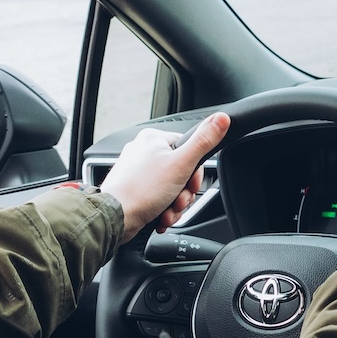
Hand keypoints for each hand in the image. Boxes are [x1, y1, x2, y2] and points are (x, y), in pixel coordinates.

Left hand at [101, 112, 229, 243]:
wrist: (114, 219)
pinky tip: (160, 217)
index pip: (189, 149)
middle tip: (179, 201)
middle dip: (184, 193)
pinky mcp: (133, 190)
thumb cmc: (142, 191)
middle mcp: (143, 152)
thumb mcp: (181, 164)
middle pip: (181, 171)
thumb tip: (222, 118)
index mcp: (154, 139)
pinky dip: (163, 209)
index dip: (195, 172)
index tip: (191, 185)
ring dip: (175, 205)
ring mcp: (136, 172)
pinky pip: (157, 197)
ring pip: (170, 187)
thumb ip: (203, 141)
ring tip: (167, 212)